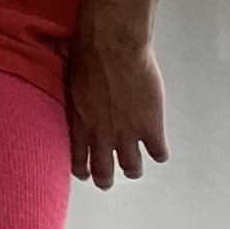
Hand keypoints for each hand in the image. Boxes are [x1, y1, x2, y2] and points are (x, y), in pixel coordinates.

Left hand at [64, 11, 166, 188]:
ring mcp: (127, 134)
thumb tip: (75, 108)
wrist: (112, 47)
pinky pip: (159, 153)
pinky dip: (159, 153)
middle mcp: (102, 136)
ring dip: (133, 169)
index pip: (77, 162)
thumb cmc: (87, 57)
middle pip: (104, 174)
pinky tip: (157, 147)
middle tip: (107, 181)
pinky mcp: (151, 127)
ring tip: (134, 168)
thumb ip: (75, 106)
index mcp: (79, 126)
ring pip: (132, 169)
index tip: (86, 171)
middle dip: (105, 180)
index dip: (82, 170)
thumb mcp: (70, 86)